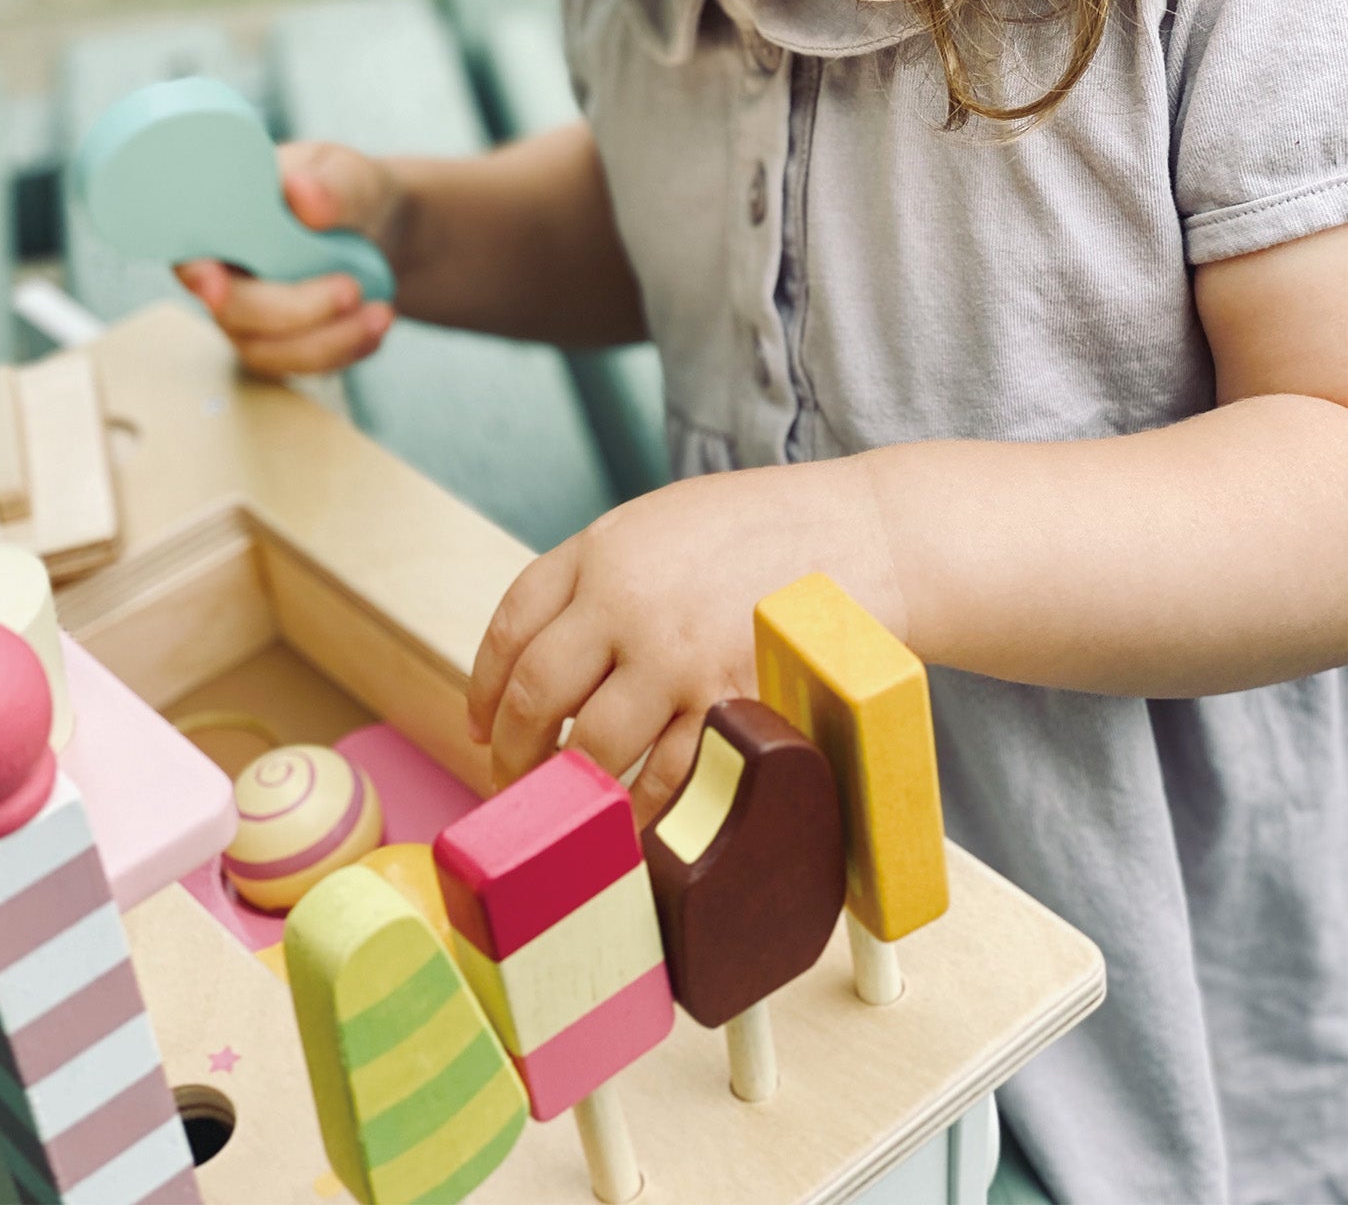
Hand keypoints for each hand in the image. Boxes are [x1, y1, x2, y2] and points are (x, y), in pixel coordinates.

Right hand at [176, 139, 406, 376]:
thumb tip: (302, 192)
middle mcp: (223, 273)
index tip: (216, 285)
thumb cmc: (344, 192)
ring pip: (267, 350)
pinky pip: (301, 365)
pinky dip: (345, 350)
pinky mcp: (280, 345)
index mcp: (221, 221)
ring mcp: (248, 315)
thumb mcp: (347, 174)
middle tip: (351, 289)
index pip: (189, 251)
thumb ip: (330, 184)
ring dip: (327, 340)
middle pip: (231, 310)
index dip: (197, 273)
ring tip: (381, 313)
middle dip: (291, 309)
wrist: (379, 229)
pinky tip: (376, 323)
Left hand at [466, 460, 904, 825]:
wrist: (866, 535)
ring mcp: (678, 658)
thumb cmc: (764, 531)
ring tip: (573, 812)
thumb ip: (601, 576)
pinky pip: (668, 779)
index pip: (512, 626)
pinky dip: (645, 813)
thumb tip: (545, 656)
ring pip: (595, 749)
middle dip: (516, 752)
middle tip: (516, 782)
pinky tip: (637, 822)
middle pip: (537, 696)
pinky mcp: (730, 705)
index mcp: (603, 549)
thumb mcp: (663, 523)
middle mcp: (626, 602)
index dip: (484, 686)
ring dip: (575, 791)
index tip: (481, 723)